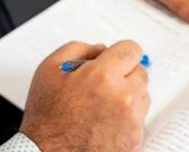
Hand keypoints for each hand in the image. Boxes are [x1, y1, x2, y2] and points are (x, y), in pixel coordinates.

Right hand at [20, 41, 149, 151]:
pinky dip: (127, 117)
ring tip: (101, 105)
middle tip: (101, 84)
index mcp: (103, 77)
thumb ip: (78, 49)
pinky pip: (139, 118)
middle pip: (140, 71)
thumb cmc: (46, 118)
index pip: (132, 50)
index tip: (113, 59)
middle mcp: (123, 98)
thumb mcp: (49, 70)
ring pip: (142, 95)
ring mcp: (131, 121)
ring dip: (127, 95)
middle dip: (123, 73)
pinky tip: (105, 121)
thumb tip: (101, 49)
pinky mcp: (135, 139)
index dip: (120, 53)